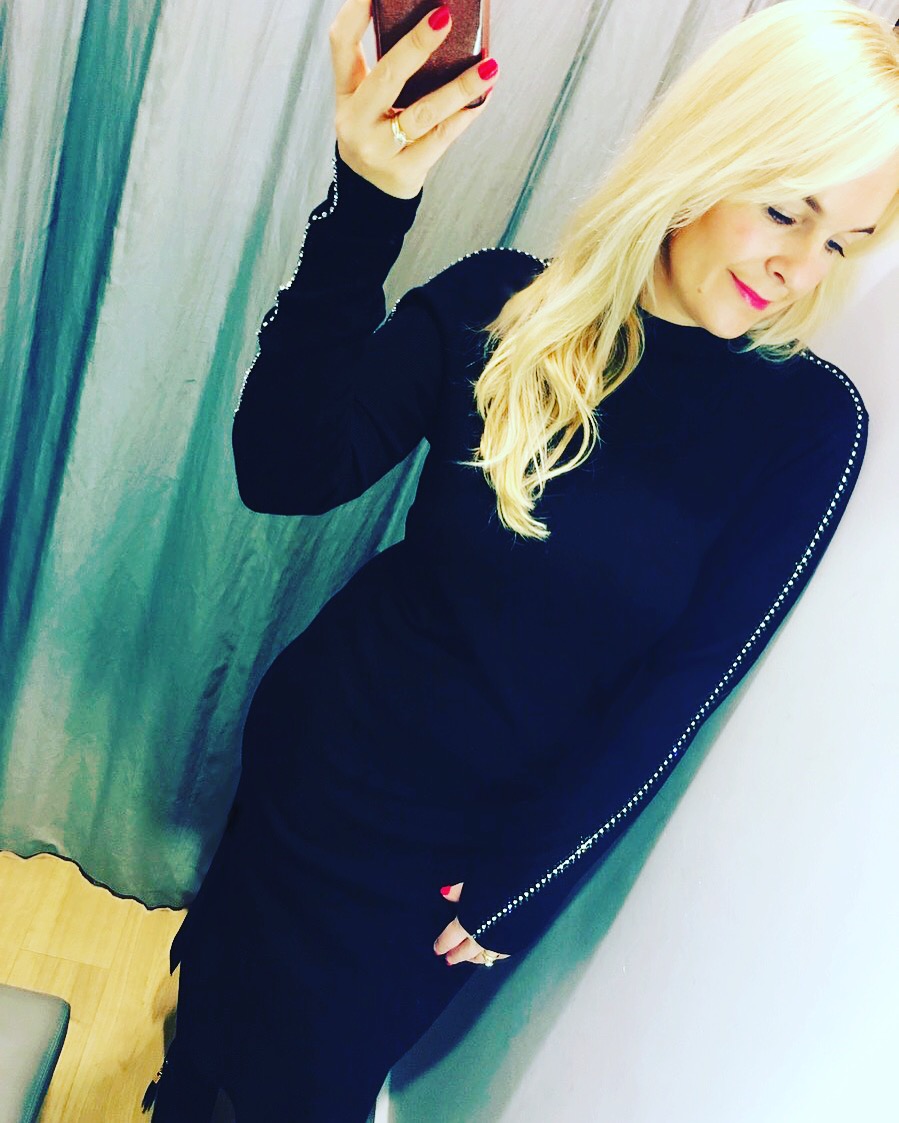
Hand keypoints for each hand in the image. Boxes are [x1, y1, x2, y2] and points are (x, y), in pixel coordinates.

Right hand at [328, 0, 498, 198]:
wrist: (370, 195)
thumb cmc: (376, 136)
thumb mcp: (365, 104)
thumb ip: (384, 70)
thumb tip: (435, 25)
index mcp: (345, 96)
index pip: (341, 45)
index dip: (355, 13)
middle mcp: (356, 122)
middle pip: (386, 77)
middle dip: (416, 46)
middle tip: (444, 16)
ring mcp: (379, 150)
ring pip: (422, 114)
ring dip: (459, 88)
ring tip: (489, 67)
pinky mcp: (404, 171)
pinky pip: (441, 139)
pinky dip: (465, 116)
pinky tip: (484, 98)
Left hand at [433, 882, 510, 966]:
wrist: (533, 887)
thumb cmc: (501, 880)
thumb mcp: (475, 881)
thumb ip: (459, 891)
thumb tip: (445, 893)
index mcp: (467, 923)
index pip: (450, 939)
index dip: (442, 944)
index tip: (437, 948)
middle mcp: (482, 938)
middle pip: (464, 953)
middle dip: (455, 956)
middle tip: (449, 959)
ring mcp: (500, 944)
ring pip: (483, 958)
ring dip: (473, 959)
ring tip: (468, 958)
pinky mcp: (516, 944)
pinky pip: (500, 956)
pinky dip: (492, 956)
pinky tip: (491, 954)